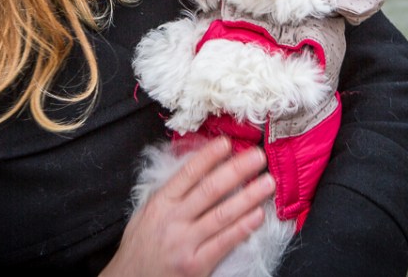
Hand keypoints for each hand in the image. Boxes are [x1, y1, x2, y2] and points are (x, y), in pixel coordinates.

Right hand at [101, 138, 274, 276]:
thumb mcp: (146, 214)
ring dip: (248, 196)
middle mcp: (173, 221)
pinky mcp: (195, 265)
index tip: (227, 142)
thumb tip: (196, 168)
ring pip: (222, 214)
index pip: (188, 173)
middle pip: (210, 190)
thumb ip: (170, 193)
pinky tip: (258, 215)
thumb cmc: (140, 248)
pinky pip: (224, 242)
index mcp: (161, 204)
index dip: (209, 156)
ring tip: (267, 183)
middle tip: (257, 157)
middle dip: (237, 170)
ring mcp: (185, 243)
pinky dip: (243, 227)